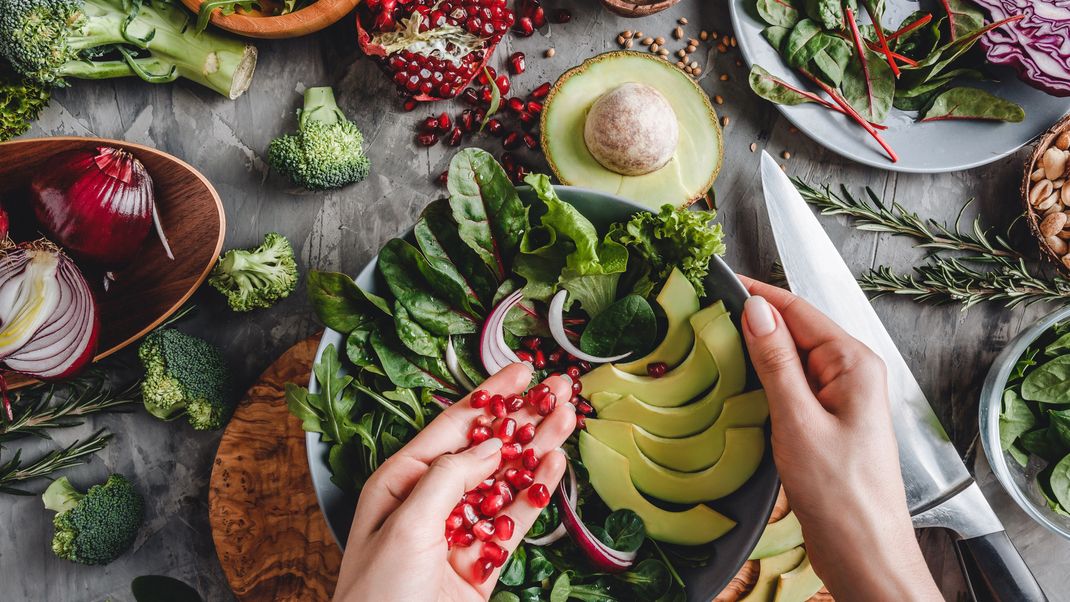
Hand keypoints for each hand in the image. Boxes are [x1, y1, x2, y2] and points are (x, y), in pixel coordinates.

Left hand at [332, 363, 576, 601]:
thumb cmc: (378, 593)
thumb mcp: (406, 524)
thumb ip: (449, 478)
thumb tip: (490, 446)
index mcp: (403, 480)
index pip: (455, 425)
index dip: (491, 395)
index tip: (521, 370)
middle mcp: (434, 498)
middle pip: (488, 446)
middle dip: (525, 415)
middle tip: (559, 388)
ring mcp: (463, 528)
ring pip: (508, 479)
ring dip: (538, 448)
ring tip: (568, 417)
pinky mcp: (485, 559)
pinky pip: (517, 518)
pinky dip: (537, 492)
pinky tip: (555, 465)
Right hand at [738, 276, 940, 601]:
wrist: (864, 552)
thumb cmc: (841, 494)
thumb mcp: (798, 421)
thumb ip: (776, 362)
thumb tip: (756, 311)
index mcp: (853, 363)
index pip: (798, 311)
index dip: (757, 295)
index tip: (719, 283)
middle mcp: (851, 374)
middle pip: (796, 331)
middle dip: (754, 323)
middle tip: (705, 317)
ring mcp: (841, 399)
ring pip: (792, 361)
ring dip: (758, 354)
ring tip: (714, 345)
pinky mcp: (828, 423)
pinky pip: (793, 388)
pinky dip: (766, 382)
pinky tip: (741, 386)